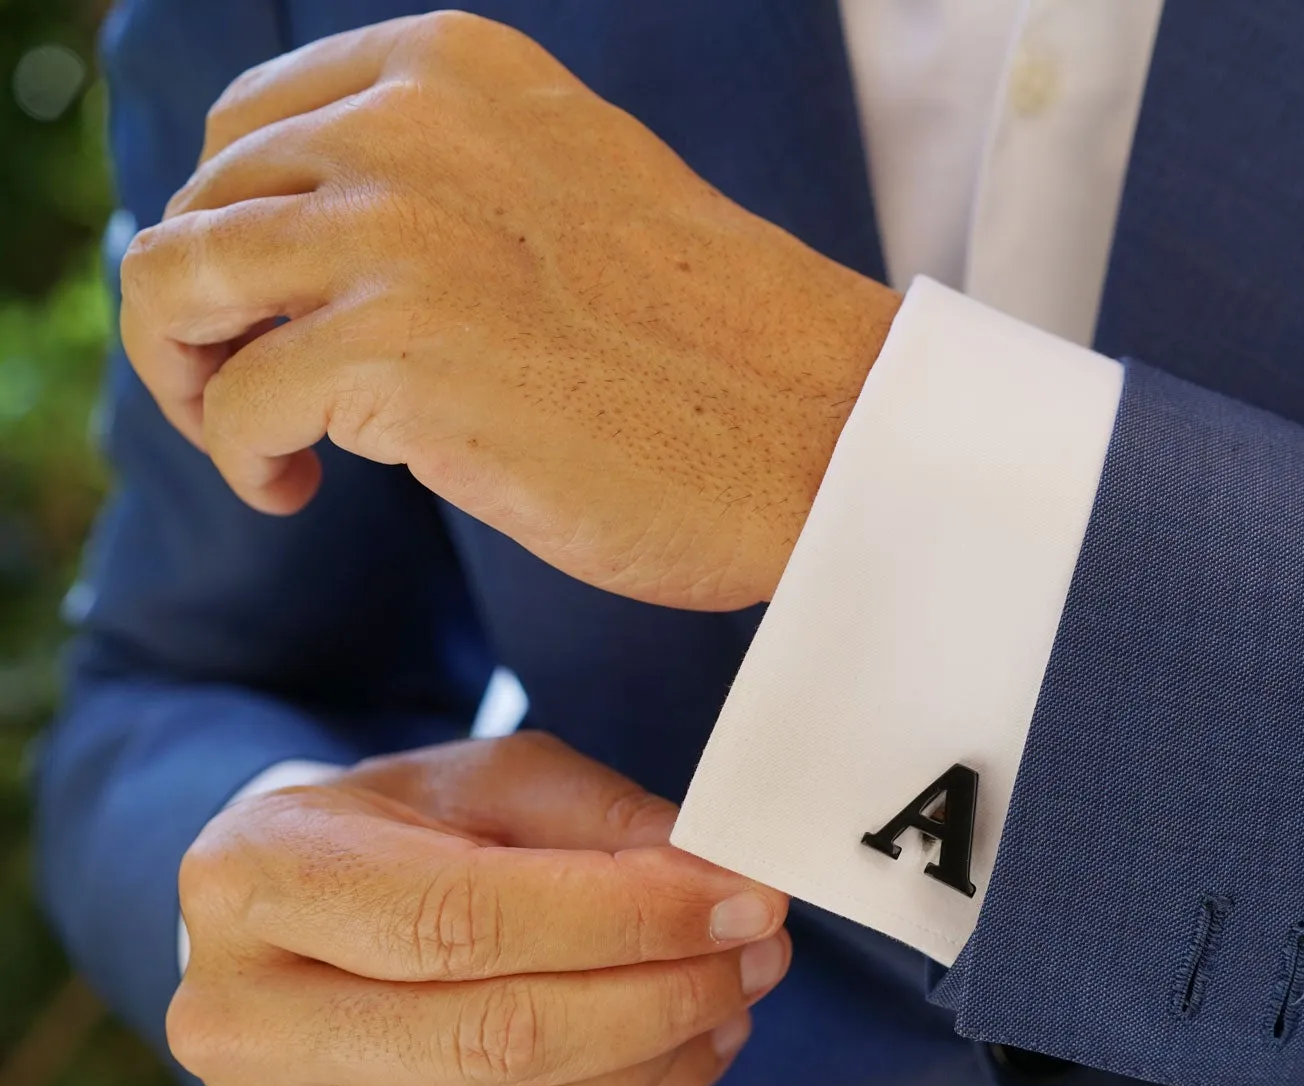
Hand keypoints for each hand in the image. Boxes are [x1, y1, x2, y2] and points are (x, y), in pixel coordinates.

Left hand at [120, 11, 900, 610]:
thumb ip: (447, 179)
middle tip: (267, 398)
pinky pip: (236, 402)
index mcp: (457, 69)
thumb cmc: (716, 343)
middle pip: (201, 204)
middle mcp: (410, 124)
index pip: (249, 124)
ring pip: (174, 281)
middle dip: (209, 315)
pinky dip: (242, 457)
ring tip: (258, 443)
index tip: (280, 312)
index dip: (238, 229)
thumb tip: (302, 246)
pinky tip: (296, 491)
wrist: (822, 429)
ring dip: (188, 376)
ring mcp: (398, 232)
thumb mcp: (569, 188)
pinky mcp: (395, 351)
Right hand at [167, 732, 791, 1085]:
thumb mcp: (488, 781)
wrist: (295, 918)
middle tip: (760, 954)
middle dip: (661, 996)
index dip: (627, 917)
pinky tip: (677, 1058)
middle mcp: (241, 1016)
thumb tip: (715, 877)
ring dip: (655, 1067)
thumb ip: (599, 819)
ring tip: (733, 1002)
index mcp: (261, 877)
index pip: (467, 918)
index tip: (743, 901)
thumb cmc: (400, 832)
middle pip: (494, 1039)